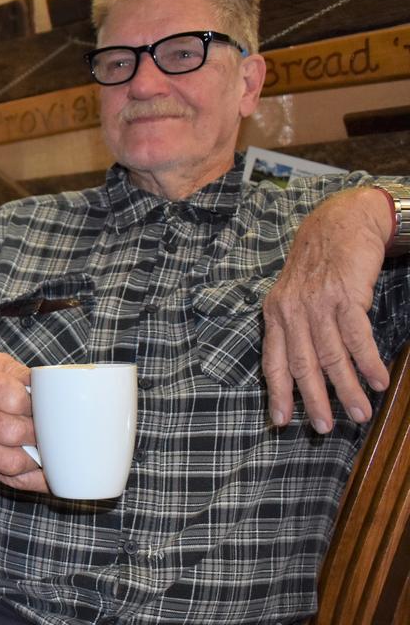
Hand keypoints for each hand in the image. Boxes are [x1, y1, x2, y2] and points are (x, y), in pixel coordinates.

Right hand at [0, 353, 46, 491]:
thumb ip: (21, 373)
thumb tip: (51, 390)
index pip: (15, 398)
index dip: (37, 404)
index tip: (45, 405)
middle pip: (13, 432)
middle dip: (38, 432)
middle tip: (50, 428)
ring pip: (12, 463)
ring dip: (38, 459)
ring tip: (47, 447)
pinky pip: (13, 481)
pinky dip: (37, 480)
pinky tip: (50, 472)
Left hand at [262, 187, 390, 433]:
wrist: (342, 221)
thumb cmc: (320, 263)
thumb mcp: (293, 293)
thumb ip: (294, 326)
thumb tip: (302, 367)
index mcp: (275, 314)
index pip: (273, 361)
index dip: (278, 393)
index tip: (281, 421)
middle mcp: (291, 311)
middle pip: (301, 364)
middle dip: (314, 399)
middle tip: (325, 427)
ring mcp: (318, 303)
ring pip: (331, 356)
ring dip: (347, 388)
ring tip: (361, 413)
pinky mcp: (345, 296)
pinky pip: (357, 337)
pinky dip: (368, 362)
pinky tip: (377, 381)